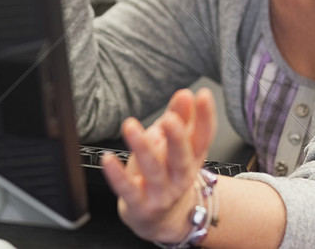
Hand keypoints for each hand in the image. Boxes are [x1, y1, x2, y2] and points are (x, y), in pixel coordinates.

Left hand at [101, 88, 217, 243]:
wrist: (163, 218)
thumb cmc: (167, 173)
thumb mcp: (176, 145)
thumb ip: (181, 118)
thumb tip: (185, 95)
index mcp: (193, 158)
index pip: (203, 136)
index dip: (205, 117)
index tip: (203, 96)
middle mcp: (181, 177)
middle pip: (182, 157)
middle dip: (177, 137)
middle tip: (170, 119)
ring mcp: (161, 193)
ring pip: (154, 171)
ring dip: (143, 148)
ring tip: (131, 127)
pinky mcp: (140, 204)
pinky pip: (128, 189)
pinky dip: (117, 175)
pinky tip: (108, 159)